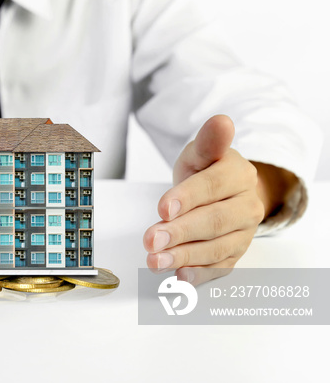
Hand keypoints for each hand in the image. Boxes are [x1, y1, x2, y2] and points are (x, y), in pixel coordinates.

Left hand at [142, 115, 265, 284]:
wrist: (220, 192)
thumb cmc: (205, 171)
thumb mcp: (200, 152)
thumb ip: (208, 142)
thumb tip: (221, 121)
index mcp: (239, 174)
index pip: (212, 186)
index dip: (186, 198)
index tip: (162, 209)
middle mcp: (247, 205)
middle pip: (213, 221)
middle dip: (179, 233)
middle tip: (151, 241)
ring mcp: (243, 233)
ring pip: (216, 248)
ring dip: (184, 257)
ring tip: (155, 261)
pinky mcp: (235, 254)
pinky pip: (219, 268)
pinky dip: (199, 275)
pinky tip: (179, 277)